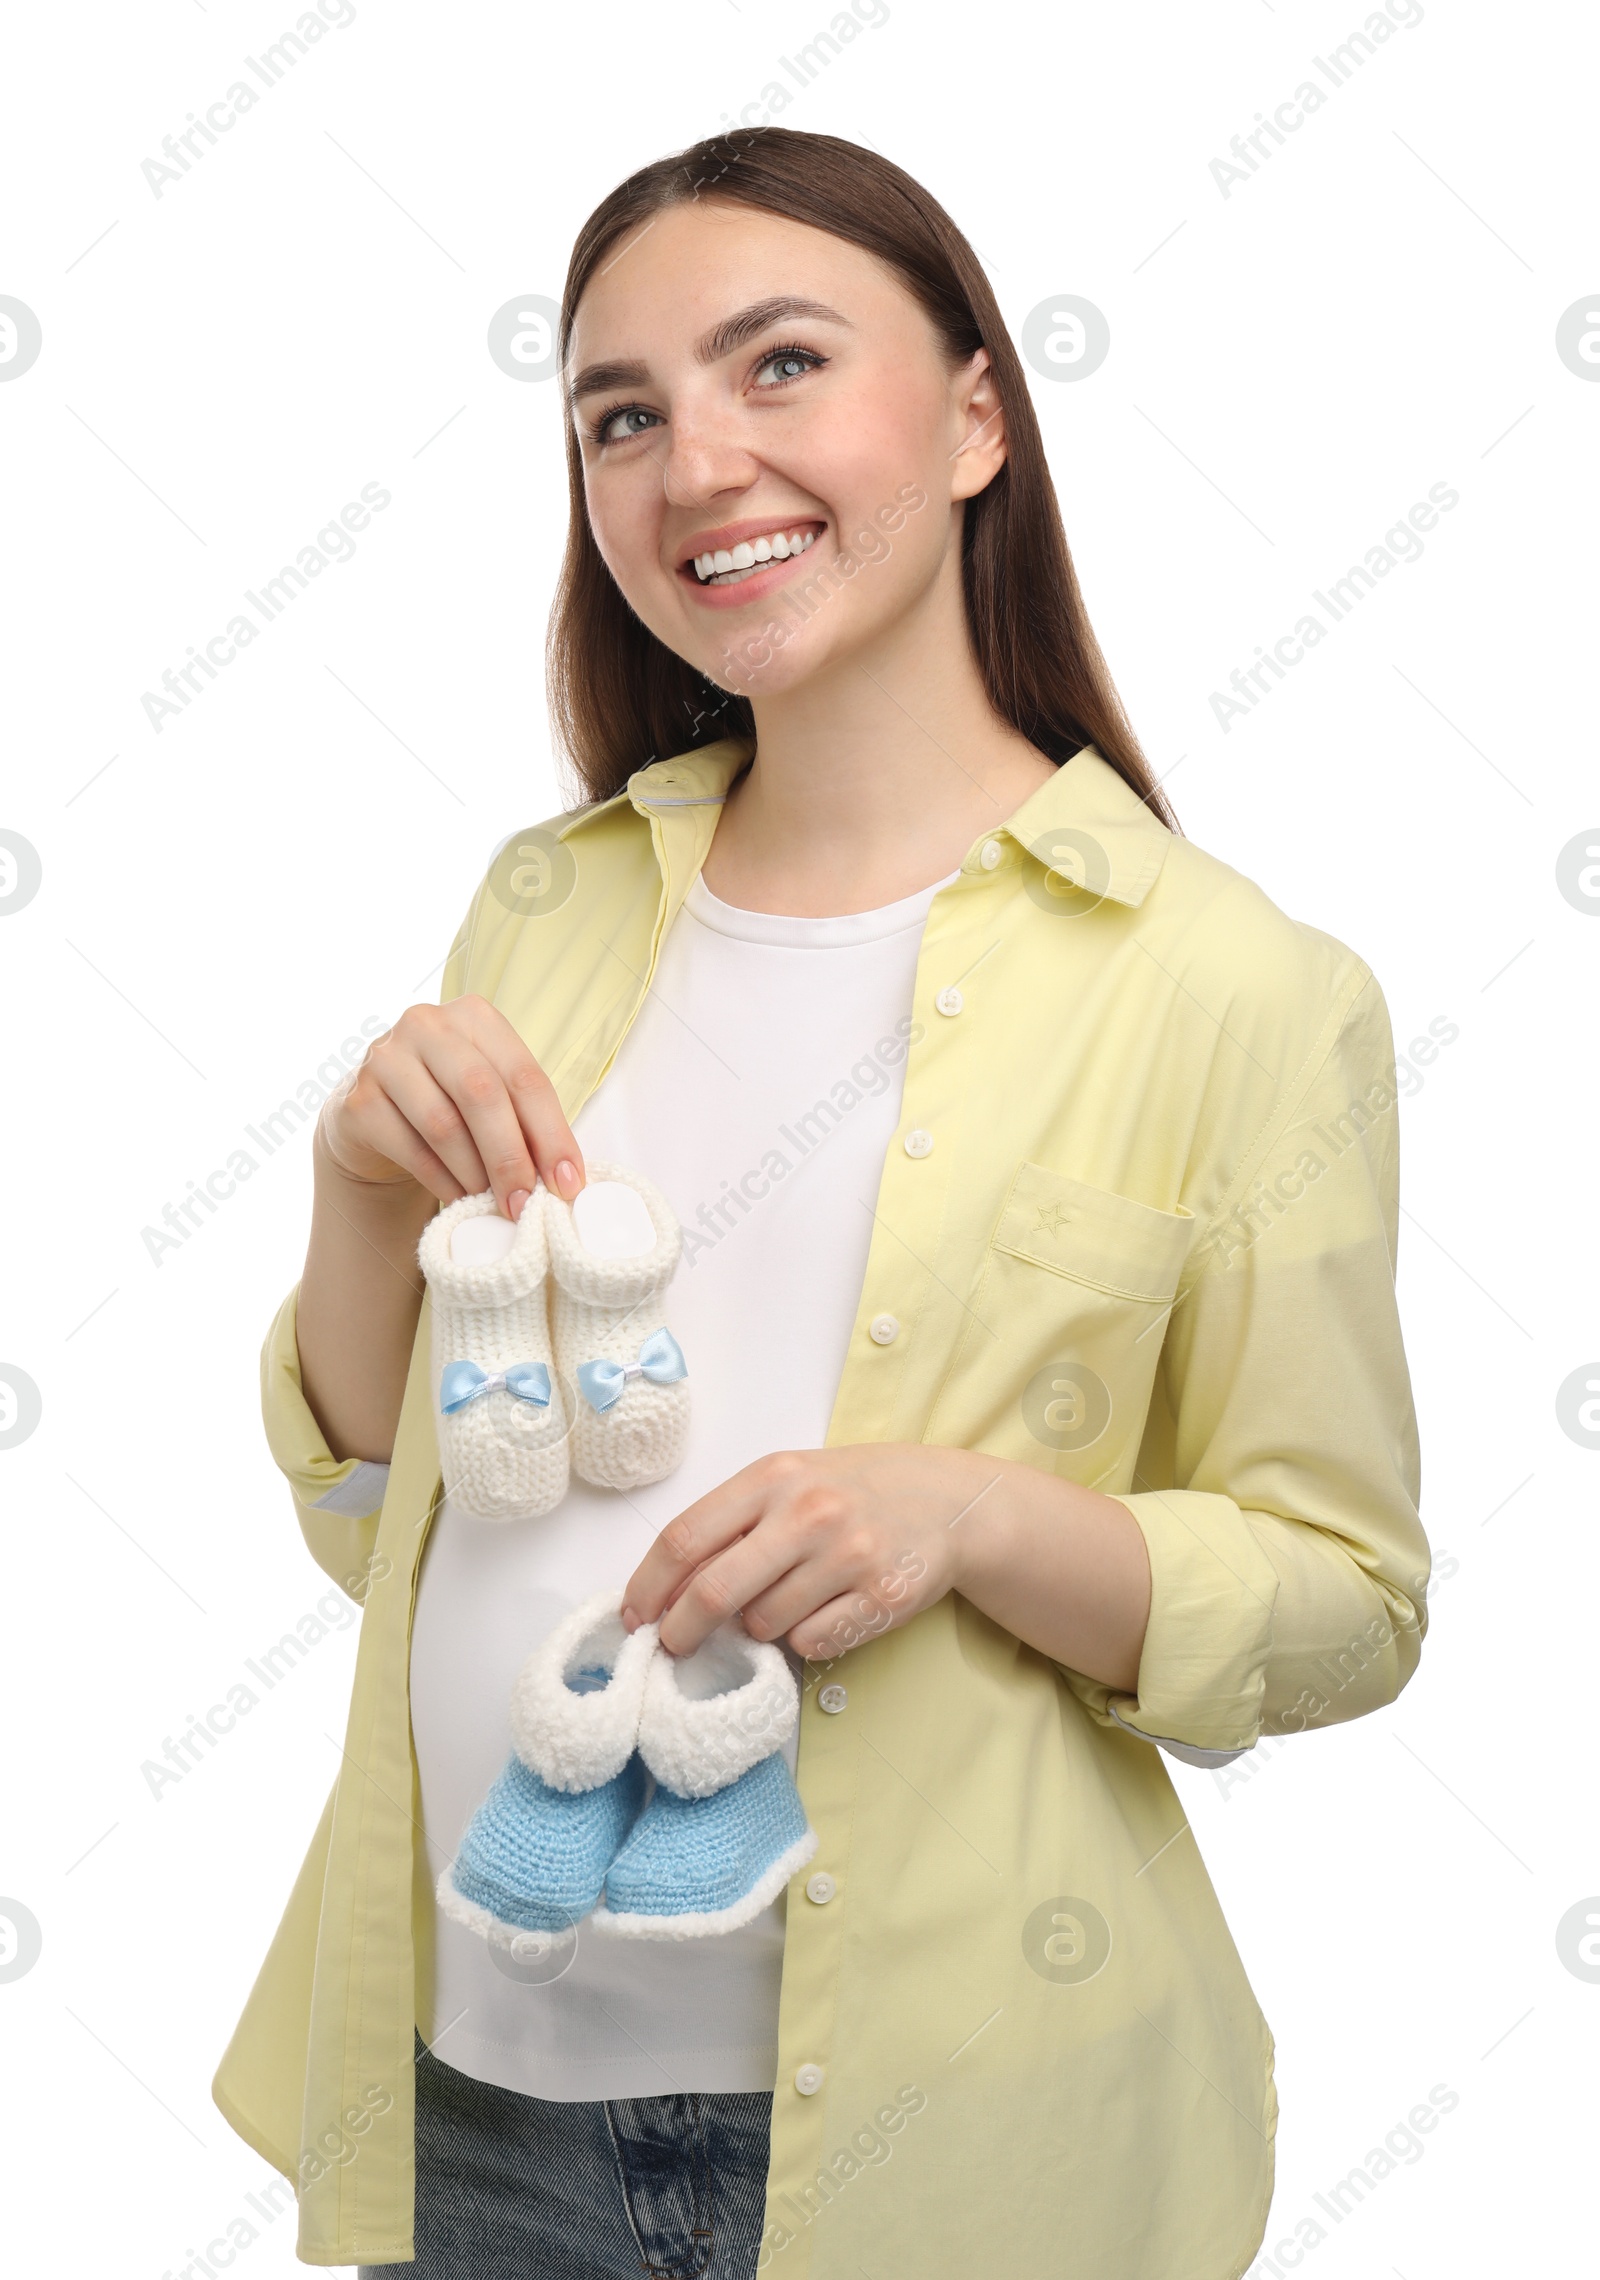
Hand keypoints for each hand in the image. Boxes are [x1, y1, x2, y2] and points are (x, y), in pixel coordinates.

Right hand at [317, 993, 583, 1221]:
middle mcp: (427, 1025)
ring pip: (444, 1124)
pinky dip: (442, 1182)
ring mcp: (385, 1058)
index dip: (552, 1134)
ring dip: (476, 1174)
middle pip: (482, 1094)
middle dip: (511, 1157)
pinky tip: (460, 1202)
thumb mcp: (490, 1098)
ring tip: (495, 1206)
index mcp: (474, 1017)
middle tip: (526, 1203)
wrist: (374, 1119)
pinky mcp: (358, 1100)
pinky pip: (410, 1149)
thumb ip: (524, 1122)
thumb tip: (563, 1178)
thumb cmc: (449, 1105)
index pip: (524, 1076)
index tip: (568, 1183)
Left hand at [619, 1444, 1001, 1662]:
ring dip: (757, 1628)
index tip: (634, 1616)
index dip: (649, 1584)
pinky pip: (812, 1642)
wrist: (946, 1500)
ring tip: (783, 1601)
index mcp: (773, 1476)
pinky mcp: (881, 1597)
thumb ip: (732, 1523)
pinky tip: (824, 1610)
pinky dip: (804, 1638)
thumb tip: (666, 1588)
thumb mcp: (787, 1483)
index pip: (686, 1537)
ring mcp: (847, 1556)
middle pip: (714, 1591)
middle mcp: (808, 1512)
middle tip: (673, 1646)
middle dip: (681, 1629)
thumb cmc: (850, 1491)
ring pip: (763, 1624)